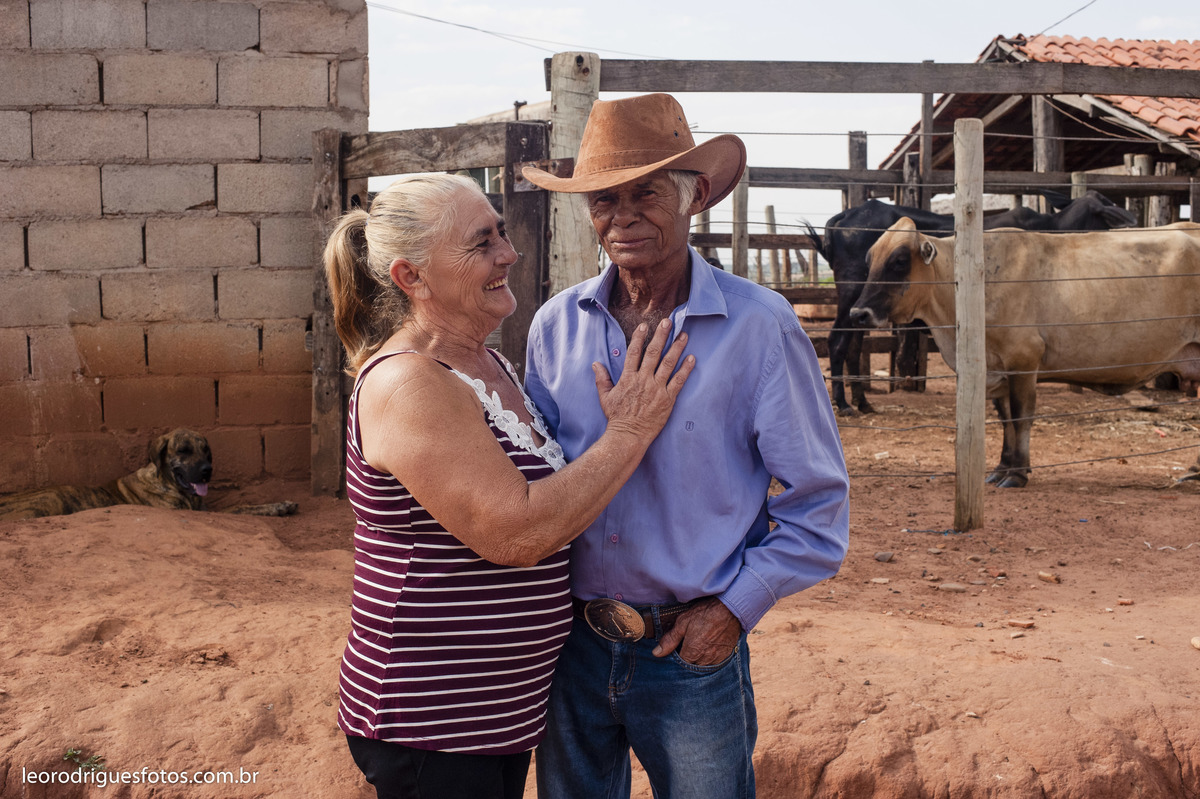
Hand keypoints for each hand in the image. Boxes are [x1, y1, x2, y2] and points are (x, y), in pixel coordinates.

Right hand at [593, 319, 694, 440]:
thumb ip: (601, 379)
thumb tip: (595, 364)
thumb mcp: (605, 397)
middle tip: (668, 322)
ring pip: (668, 363)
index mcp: (628, 378)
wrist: (628, 435)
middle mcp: (643, 380)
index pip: (634, 352)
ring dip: (676, 348)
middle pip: (653, 353)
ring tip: (684, 335)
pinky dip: (686, 369)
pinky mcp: (668, 399)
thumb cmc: (616, 417)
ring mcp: (656, 389)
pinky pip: (679, 381)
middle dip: (661, 335)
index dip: (639, 338)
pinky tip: (692, 358)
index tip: (644, 325)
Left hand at [652, 598, 742, 665]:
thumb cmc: (705, 613)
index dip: (676, 657)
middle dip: (687, 660)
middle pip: (691, 667)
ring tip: (698, 647)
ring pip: (703, 667)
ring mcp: (716, 659)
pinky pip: (714, 664)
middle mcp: (704, 660)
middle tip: (687, 646)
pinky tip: (708, 648)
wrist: (730, 608)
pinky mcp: (726, 656)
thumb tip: (656, 653)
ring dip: (698, 661)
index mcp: (691, 653)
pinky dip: (709, 659)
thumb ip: (670, 640)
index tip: (676, 648)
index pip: (679, 665)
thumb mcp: (683, 622)